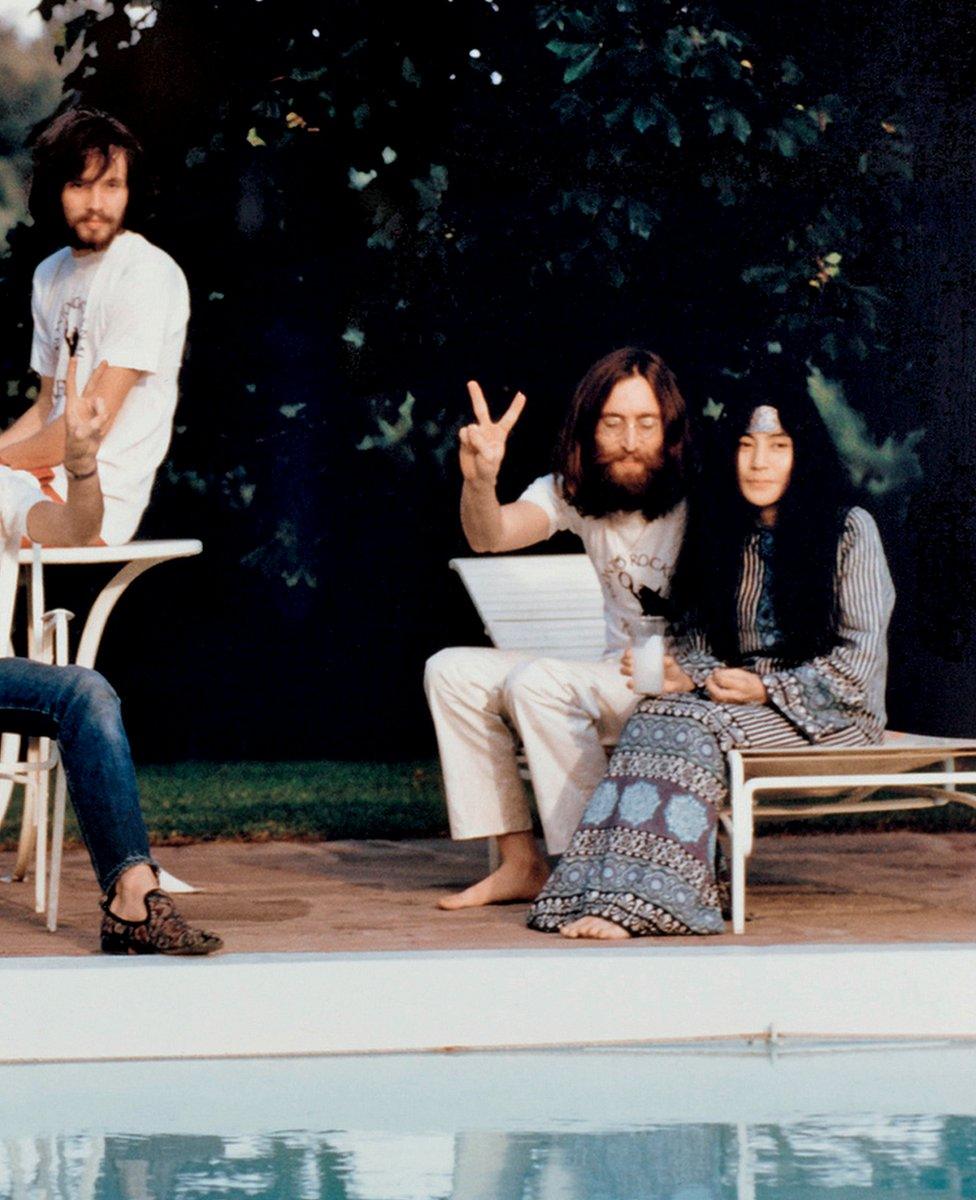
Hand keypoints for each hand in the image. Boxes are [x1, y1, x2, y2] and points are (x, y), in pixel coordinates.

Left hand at [64, 356, 108, 477]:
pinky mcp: (99, 417)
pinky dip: (104, 420)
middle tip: (105, 361)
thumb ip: (93, 422)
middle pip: (91, 385)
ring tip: (95, 429)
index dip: (73, 371)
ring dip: (101, 414)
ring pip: (101, 401)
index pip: (72, 384)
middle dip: (98, 373)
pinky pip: (106, 412)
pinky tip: (98, 431)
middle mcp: (82, 405)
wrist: (82, 456)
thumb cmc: (76, 446)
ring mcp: (91, 411)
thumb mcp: (81, 436)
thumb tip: (103, 411)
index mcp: (72, 406)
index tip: (74, 358)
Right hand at [459, 380, 525, 483]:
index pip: (509, 419)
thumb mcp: (490, 458)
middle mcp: (487, 430)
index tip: (522, 395)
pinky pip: (463, 434)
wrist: (476, 477)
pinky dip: (465, 442)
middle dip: (476, 396)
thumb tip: (470, 428)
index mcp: (499, 434)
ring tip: (476, 451)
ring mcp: (474, 433)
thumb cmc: (488, 469)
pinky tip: (469, 449)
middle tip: (471, 382)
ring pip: (471, 428)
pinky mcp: (465, 438)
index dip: (515, 407)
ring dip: (474, 440)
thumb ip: (481, 442)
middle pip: (481, 410)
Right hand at [621, 649, 693, 693]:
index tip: (628, 653)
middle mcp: (639, 668)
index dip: (628, 653)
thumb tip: (665, 660)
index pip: (632, 654)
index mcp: (644, 659)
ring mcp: (640, 678)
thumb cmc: (672, 669)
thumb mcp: (671, 663)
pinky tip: (631, 683)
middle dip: (625, 662)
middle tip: (630, 662)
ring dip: (625, 671)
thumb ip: (668, 661)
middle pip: (626, 663)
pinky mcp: (643, 688)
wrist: (678, 683)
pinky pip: (634, 687)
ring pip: (627, 674)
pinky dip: (631, 686)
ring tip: (630, 671)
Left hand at [705, 668, 767, 704]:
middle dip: (710, 684)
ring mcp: (734, 702)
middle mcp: (737, 696)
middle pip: (718, 693)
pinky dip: (713, 694)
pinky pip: (718, 701)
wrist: (762, 695)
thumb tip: (715, 672)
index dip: (716, 675)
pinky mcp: (731, 706)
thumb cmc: (753, 682)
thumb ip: (728, 672)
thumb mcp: (743, 673)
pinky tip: (714, 688)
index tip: (714, 671)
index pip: (723, 681)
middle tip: (709, 677)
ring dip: (710, 689)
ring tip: (711, 682)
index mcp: (742, 686)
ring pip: (716, 698)